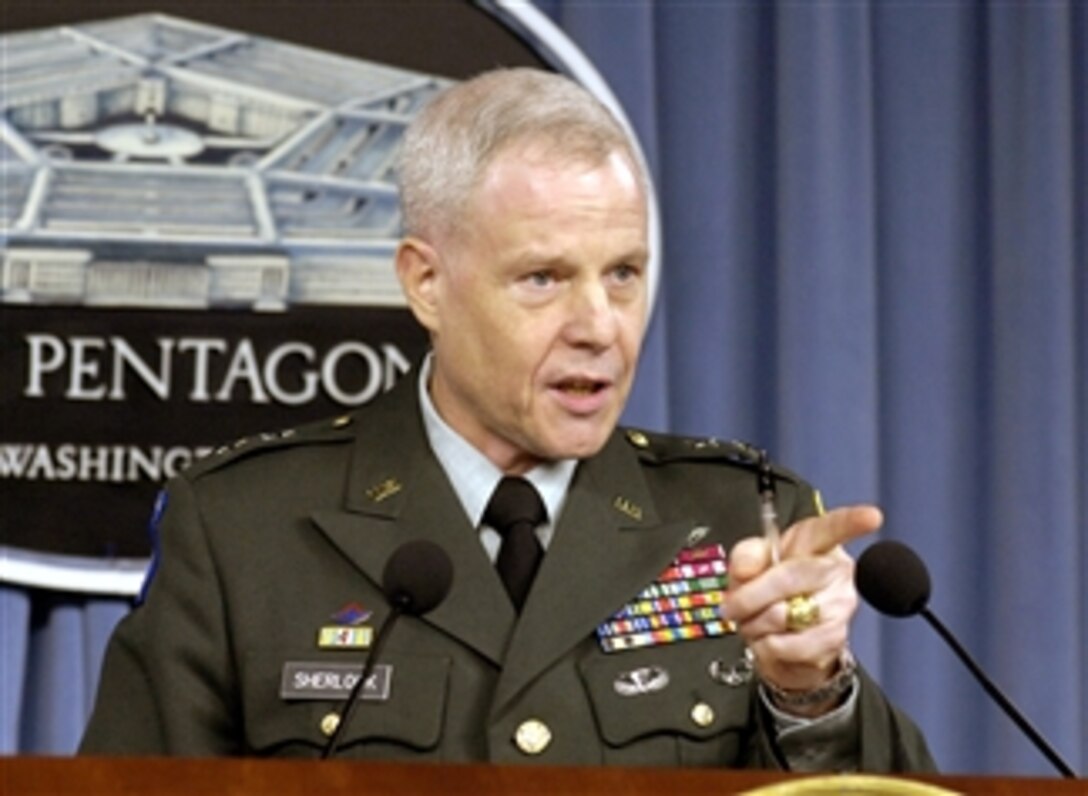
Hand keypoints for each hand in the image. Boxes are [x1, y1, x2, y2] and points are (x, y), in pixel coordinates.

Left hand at [725, 506, 881, 712]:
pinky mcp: (835, 638)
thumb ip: (746, 556)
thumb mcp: (751, 564)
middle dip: (751, 595)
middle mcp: (835, 571)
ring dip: (756, 624)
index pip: (834, 528)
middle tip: (732, 606)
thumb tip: (746, 570)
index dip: (852, 521)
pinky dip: (768, 646)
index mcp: (815, 542)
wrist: (781, 640)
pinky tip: (770, 640)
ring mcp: (840, 606)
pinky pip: (791, 645)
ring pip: (786, 614)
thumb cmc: (768, 591)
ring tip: (754, 623)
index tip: (872, 516)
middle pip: (791, 576)